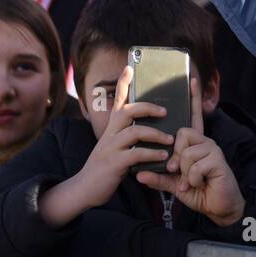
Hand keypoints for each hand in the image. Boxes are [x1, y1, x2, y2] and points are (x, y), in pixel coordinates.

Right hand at [70, 66, 173, 210]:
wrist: (85, 189)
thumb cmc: (105, 167)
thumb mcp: (113, 146)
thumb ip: (126, 135)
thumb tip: (145, 126)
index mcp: (111, 128)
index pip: (117, 101)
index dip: (123, 84)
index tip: (129, 67)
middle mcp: (110, 134)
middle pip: (127, 111)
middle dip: (148, 107)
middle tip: (165, 110)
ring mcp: (111, 148)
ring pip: (134, 132)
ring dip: (156, 134)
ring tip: (171, 139)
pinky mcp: (115, 163)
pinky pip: (136, 154)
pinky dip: (152, 154)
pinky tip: (163, 157)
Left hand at [136, 73, 244, 225]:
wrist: (218, 208)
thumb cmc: (198, 192)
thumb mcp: (174, 184)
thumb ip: (157, 177)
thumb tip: (138, 173)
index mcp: (195, 144)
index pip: (192, 117)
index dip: (193, 99)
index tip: (191, 79)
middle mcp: (205, 142)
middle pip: (181, 134)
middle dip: (176, 157)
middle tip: (178, 172)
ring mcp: (213, 149)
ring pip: (186, 152)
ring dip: (184, 172)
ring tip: (192, 181)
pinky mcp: (218, 159)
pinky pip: (195, 165)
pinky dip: (192, 179)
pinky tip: (200, 183)